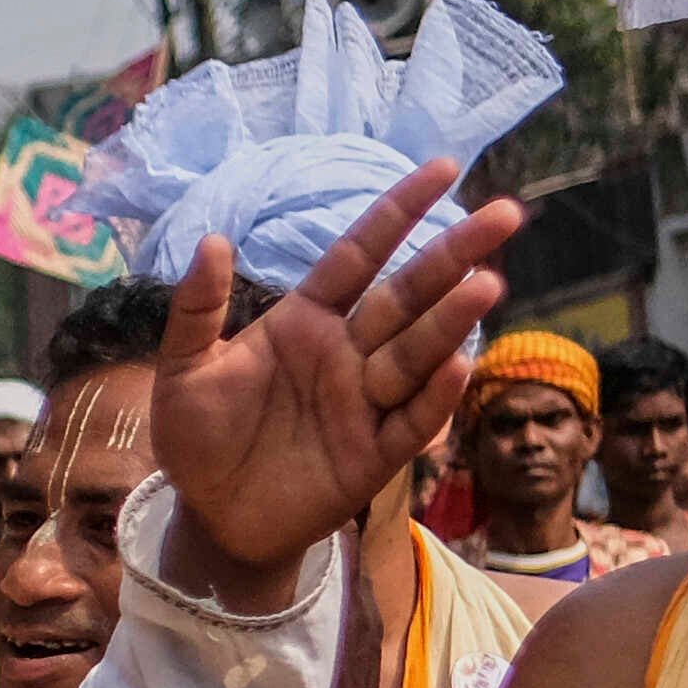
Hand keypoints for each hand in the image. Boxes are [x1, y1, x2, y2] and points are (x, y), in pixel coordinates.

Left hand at [143, 162, 527, 593]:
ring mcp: (363, 403)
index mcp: (304, 321)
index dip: (398, 212)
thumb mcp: (183, 370)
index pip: (359, 255)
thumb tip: (212, 239)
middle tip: (504, 213)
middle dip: (453, 254)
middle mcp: (345, 353)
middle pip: (406, 295)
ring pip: (415, 352)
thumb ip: (197, 309)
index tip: (443, 169)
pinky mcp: (373, 456)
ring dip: (450, 320)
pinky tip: (458, 365)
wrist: (209, 518)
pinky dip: (434, 398)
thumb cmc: (198, 439)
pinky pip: (410, 421)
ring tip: (486, 282)